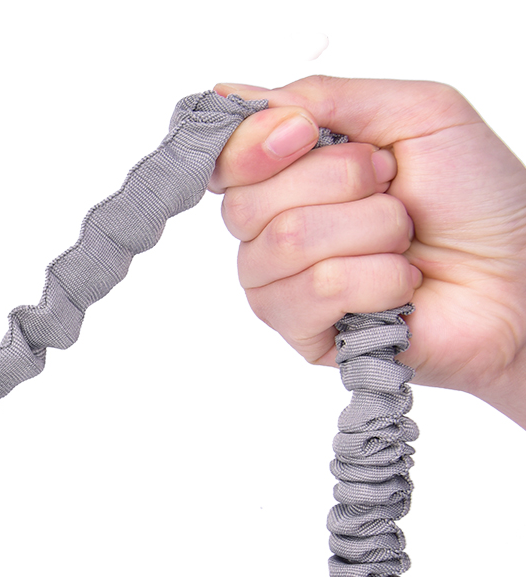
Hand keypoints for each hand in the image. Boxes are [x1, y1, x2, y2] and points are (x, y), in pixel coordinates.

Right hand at [208, 76, 525, 426]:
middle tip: (391, 189)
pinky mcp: (305, 334)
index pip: (227, 160)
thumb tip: (234, 94)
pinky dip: (376, 279)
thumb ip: (326, 97)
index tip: (304, 133)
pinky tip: (400, 285)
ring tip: (403, 240)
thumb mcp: (415, 113)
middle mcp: (276, 232)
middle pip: (249, 202)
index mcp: (293, 177)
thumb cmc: (479, 201)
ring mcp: (284, 287)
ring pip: (286, 243)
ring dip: (369, 230)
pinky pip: (314, 293)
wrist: (519, 277)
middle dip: (340, 183)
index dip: (253, 144)